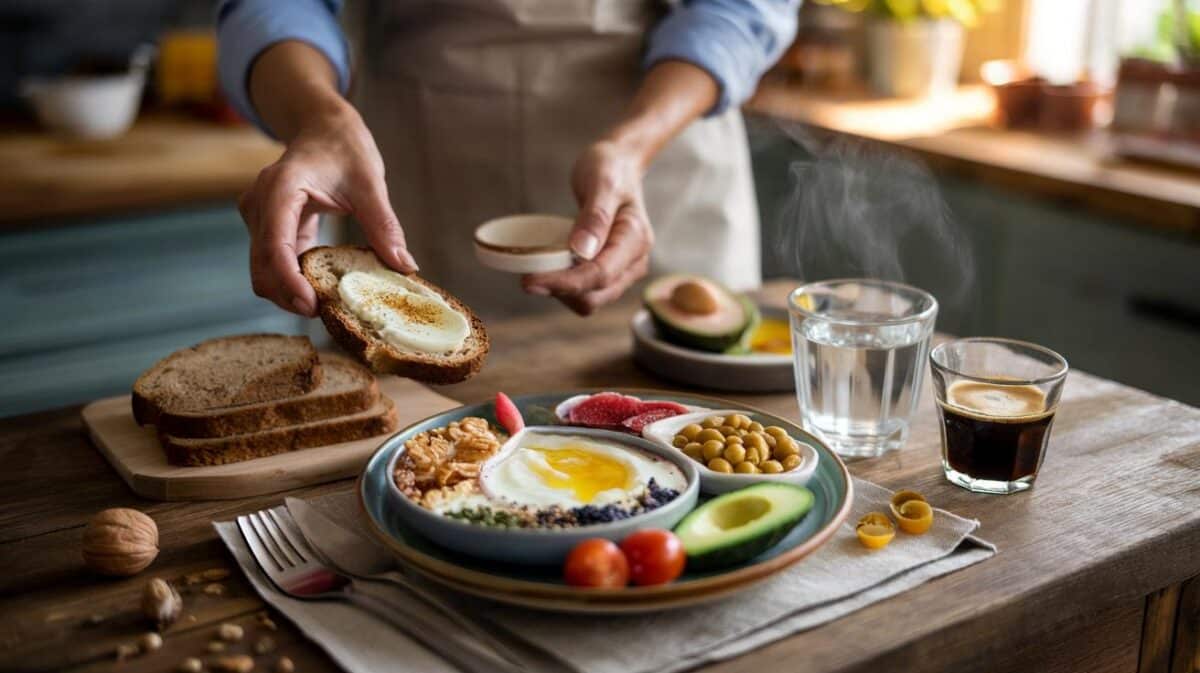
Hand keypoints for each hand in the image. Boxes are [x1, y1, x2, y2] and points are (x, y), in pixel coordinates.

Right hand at [237, 103, 415, 315]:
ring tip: (327, 304)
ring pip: (263, 270)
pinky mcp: (268, 228)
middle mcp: (260, 204)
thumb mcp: (370, 182)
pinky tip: (322, 289)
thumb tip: (404, 266)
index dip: (289, 280)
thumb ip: (384, 224)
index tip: (311, 305)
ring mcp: (259, 217)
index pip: (275, 244)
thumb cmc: (344, 147)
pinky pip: (274, 263)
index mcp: (281, 187)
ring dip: (290, 292)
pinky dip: (294, 281)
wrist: (323, 127)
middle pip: (263, 266)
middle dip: (289, 295)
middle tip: (327, 314)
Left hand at [522, 140, 653, 314]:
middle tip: (526, 274)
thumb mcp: (602, 181)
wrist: (620, 166)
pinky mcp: (610, 273)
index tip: (529, 281)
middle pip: (595, 296)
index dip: (564, 283)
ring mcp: (624, 271)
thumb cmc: (611, 169)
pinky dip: (565, 287)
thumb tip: (582, 251)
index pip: (600, 274)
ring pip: (590, 300)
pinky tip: (550, 268)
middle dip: (560, 290)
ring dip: (561, 292)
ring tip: (539, 269)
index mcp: (636, 240)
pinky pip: (586, 293)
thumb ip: (595, 216)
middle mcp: (634, 262)